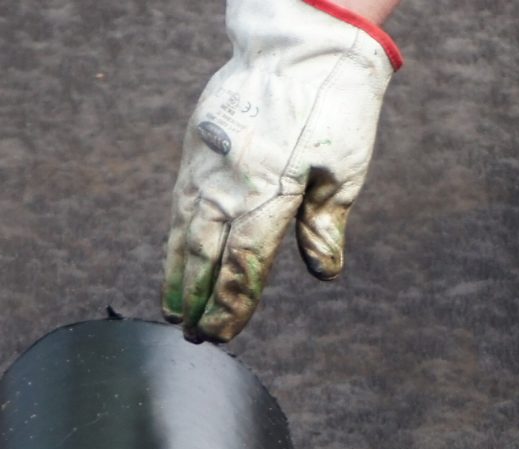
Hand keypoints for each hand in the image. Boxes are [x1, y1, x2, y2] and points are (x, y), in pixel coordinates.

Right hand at [163, 0, 400, 341]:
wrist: (299, 41)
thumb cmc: (333, 106)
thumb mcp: (345, 170)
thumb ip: (325, 224)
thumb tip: (324, 272)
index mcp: (271, 193)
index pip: (245, 265)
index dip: (232, 305)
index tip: (222, 335)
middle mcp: (230, 184)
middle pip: (207, 257)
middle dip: (200, 302)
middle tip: (195, 337)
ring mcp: (206, 165)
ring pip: (184, 232)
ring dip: (177, 276)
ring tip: (174, 311)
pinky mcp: (196, 149)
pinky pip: (179, 203)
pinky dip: (174, 237)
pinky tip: (173, 259)